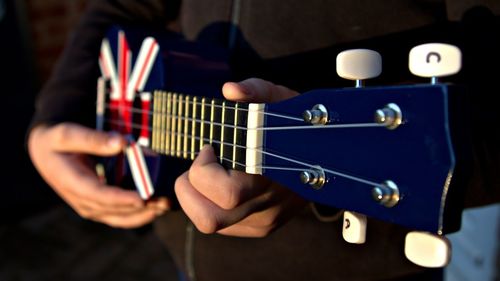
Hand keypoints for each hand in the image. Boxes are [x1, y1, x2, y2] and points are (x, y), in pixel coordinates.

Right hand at [28, 123, 168, 227]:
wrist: (47, 153)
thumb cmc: (59, 141)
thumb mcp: (68, 134)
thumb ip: (94, 139)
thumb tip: (121, 142)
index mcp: (72, 182)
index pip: (98, 195)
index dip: (121, 199)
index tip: (142, 198)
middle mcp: (81, 200)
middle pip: (113, 210)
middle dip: (140, 208)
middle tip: (164, 200)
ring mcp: (90, 206)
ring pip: (119, 217)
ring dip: (144, 214)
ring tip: (166, 205)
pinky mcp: (99, 206)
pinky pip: (121, 215)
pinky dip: (140, 214)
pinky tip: (158, 207)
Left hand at [175, 78, 306, 236]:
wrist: (327, 154)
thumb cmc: (296, 124)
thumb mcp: (279, 100)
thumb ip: (255, 90)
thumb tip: (230, 90)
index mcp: (272, 177)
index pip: (226, 193)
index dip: (205, 171)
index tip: (210, 147)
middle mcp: (268, 207)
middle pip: (208, 219)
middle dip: (189, 190)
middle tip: (201, 165)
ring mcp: (265, 221)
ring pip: (209, 224)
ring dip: (195, 198)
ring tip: (206, 175)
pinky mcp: (261, 227)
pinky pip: (221, 225)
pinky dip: (209, 204)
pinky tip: (220, 184)